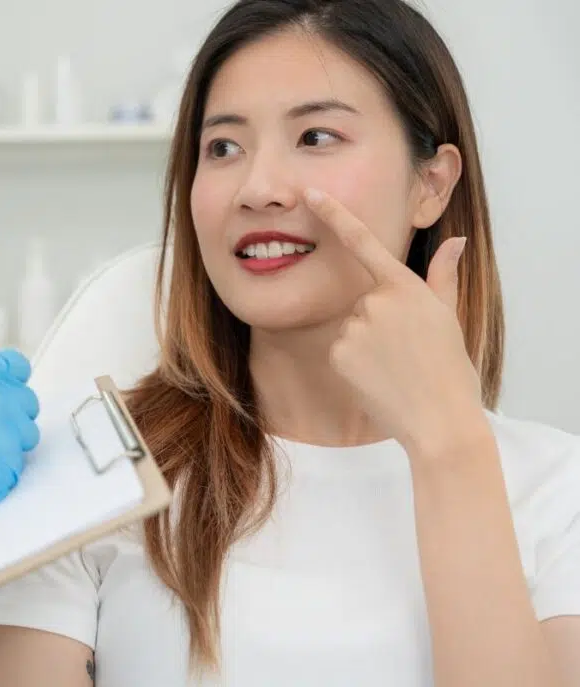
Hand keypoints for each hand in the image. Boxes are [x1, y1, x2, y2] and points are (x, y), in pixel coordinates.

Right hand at [0, 350, 40, 564]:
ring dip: (8, 438)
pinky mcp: (7, 467)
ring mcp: (4, 437)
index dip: (8, 377)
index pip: (14, 365)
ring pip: (26, 432)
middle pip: (25, 399)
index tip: (4, 385)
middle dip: (9, 409)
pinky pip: (16, 461)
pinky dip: (1, 465)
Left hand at [304, 188, 483, 457]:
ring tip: (396, 367)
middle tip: (407, 350)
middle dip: (380, 320)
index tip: (310, 193)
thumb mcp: (449, 317)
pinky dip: (356, 362)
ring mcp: (355, 326)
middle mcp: (375, 301)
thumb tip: (455, 241)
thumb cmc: (449, 370)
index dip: (334, 214)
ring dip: (368, 343)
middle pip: (364, 300)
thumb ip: (443, 276)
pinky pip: (340, 349)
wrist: (439, 419)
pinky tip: (377, 378)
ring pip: (352, 326)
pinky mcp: (338, 352)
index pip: (363, 241)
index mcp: (405, 286)